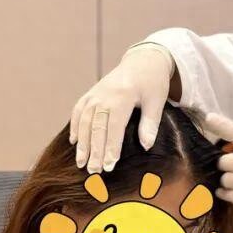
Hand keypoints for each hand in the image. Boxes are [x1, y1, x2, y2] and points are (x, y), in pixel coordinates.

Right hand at [69, 44, 174, 172]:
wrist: (142, 61)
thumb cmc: (153, 83)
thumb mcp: (157, 101)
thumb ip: (150, 123)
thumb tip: (146, 146)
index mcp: (123, 96)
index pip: (114, 126)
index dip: (111, 147)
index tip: (109, 165)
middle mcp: (105, 95)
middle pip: (96, 126)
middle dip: (94, 150)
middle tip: (93, 171)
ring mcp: (95, 94)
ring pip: (85, 121)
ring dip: (82, 143)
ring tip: (81, 163)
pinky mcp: (90, 94)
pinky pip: (78, 111)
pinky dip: (75, 127)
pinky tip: (75, 143)